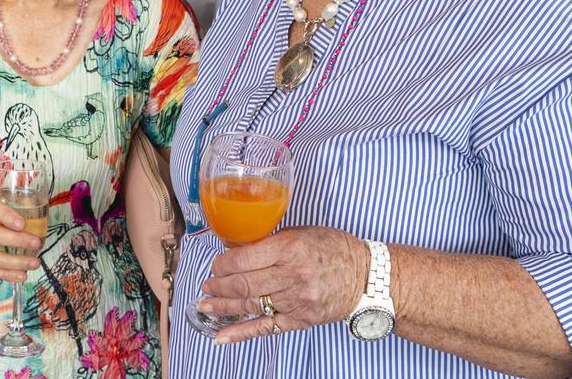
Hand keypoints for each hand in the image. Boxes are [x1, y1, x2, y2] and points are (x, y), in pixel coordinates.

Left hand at [197, 226, 367, 343]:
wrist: (366, 277)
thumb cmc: (333, 249)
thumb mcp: (301, 233)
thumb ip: (270, 242)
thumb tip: (237, 250)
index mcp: (289, 248)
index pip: (244, 259)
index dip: (222, 264)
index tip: (215, 265)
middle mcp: (292, 276)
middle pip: (243, 284)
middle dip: (218, 286)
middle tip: (206, 286)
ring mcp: (296, 301)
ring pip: (250, 305)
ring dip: (223, 306)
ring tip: (205, 305)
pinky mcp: (300, 319)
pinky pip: (266, 327)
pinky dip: (241, 333)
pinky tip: (221, 336)